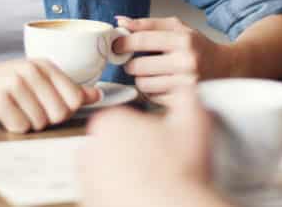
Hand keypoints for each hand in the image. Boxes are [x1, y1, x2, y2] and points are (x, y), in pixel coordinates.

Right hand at [0, 59, 100, 132]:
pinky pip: (21, 127)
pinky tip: (1, 115)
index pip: (75, 98)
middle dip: (45, 119)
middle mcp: (32, 70)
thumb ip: (66, 88)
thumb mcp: (34, 80)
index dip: (64, 111)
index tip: (46, 106)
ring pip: (40, 123)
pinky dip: (12, 127)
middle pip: (60, 114)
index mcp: (45, 64)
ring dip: (26, 123)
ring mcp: (16, 83)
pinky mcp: (0, 99)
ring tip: (12, 109)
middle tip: (25, 109)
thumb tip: (97, 95)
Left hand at [79, 87, 224, 206]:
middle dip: (129, 149)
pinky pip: (101, 192)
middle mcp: (91, 150)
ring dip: (120, 171)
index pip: (121, 118)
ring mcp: (88, 179)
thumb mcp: (194, 119)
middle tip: (153, 159)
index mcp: (110, 123)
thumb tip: (185, 86)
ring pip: (103, 169)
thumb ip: (187, 94)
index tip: (155, 139)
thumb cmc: (180, 171)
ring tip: (147, 178)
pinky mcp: (90, 201)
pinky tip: (137, 192)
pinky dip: (114, 192)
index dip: (142, 128)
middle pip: (109, 143)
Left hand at [114, 16, 231, 102]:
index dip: (123, 42)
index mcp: (183, 40)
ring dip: (141, 78)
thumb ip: (148, 24)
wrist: (227, 68)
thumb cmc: (198, 47)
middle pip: (138, 66)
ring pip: (142, 84)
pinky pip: (152, 98)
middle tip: (136, 61)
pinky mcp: (183, 101)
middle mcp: (186, 62)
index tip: (116, 45)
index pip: (142, 40)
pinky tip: (160, 83)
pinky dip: (151, 91)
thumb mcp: (178, 28)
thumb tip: (120, 21)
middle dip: (132, 63)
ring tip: (150, 72)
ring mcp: (185, 84)